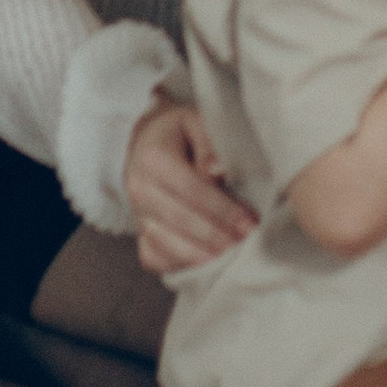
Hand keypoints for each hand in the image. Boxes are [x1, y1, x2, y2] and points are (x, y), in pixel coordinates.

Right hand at [123, 98, 253, 277]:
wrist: (146, 144)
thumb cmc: (180, 133)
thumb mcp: (196, 121)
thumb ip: (209, 144)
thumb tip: (218, 171)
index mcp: (153, 158)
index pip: (191, 189)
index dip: (222, 209)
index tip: (249, 222)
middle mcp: (138, 189)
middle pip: (180, 220)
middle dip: (217, 236)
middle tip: (247, 244)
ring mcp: (137, 216)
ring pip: (167, 244)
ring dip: (202, 255)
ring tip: (232, 258)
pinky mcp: (140, 236)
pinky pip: (157, 258)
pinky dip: (182, 265)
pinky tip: (209, 265)